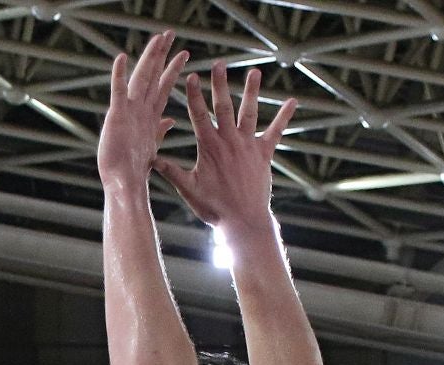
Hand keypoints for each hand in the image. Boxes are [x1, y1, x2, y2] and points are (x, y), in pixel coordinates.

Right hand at [98, 31, 188, 189]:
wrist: (123, 185)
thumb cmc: (134, 170)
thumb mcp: (152, 145)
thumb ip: (159, 130)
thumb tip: (170, 120)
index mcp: (149, 116)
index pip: (163, 87)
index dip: (173, 70)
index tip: (184, 54)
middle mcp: (139, 109)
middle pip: (152, 76)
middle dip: (162, 55)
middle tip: (170, 34)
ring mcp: (128, 111)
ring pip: (140, 78)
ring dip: (149, 58)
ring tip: (157, 39)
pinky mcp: (116, 117)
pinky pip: (119, 93)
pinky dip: (119, 75)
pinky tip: (121, 59)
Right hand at [155, 61, 296, 232]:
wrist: (243, 221)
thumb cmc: (214, 208)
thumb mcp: (189, 189)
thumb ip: (172, 172)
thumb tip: (151, 160)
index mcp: (209, 146)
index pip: (199, 114)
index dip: (194, 94)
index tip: (191, 76)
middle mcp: (229, 141)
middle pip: (223, 106)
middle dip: (220, 83)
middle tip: (219, 64)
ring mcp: (248, 146)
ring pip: (249, 112)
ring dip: (251, 91)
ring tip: (254, 72)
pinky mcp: (263, 154)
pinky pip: (275, 132)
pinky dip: (283, 117)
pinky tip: (292, 102)